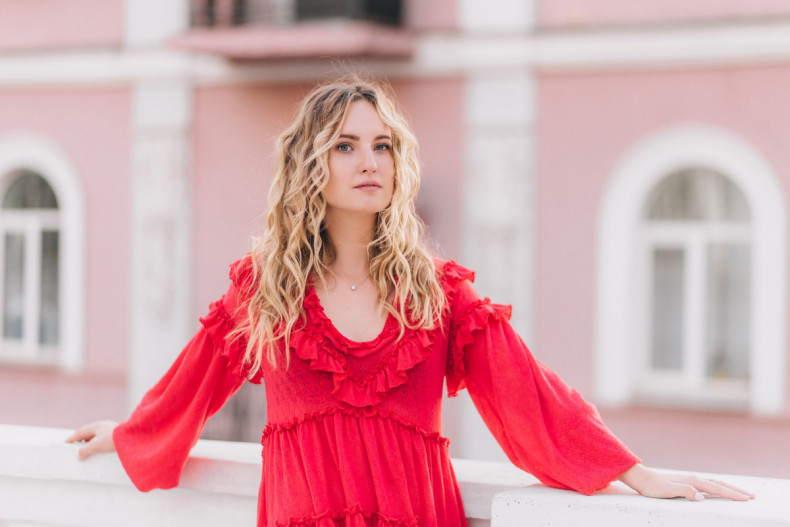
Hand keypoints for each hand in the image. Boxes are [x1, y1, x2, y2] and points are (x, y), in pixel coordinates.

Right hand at [65, 420, 118, 459]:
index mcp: (97, 426)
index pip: (80, 432)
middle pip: (87, 432)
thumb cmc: (115, 439)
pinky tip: (99, 449)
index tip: (66, 443)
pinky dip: (97, 443)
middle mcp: (103, 425)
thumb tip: (79, 455)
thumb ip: (86, 450)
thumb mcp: (97, 446)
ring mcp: (110, 429)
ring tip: (86, 450)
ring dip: (89, 442)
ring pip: (96, 435)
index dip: (72, 438)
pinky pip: (103, 438)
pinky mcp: (116, 434)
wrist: (133, 438)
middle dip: (80, 440)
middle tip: (74, 447)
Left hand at [618, 463, 754, 500]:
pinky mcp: (687, 482)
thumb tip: (701, 497)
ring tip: (742, 493)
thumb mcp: (668, 490)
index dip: (732, 494)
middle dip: (736, 490)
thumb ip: (685, 491)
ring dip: (729, 488)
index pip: (717, 488)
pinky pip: (708, 485)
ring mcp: (691, 480)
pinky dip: (719, 487)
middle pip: (720, 484)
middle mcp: (694, 478)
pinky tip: (720, 490)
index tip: (746, 499)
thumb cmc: (654, 487)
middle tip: (752, 496)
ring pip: (715, 483)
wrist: (643, 479)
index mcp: (692, 481)